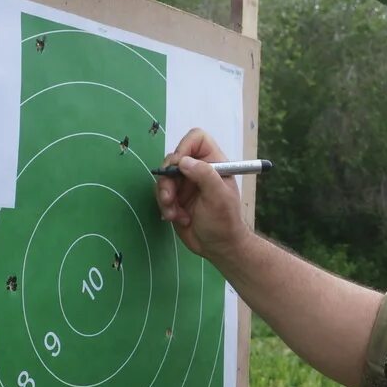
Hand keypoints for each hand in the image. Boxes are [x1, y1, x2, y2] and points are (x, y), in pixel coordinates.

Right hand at [154, 128, 247, 259]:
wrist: (218, 248)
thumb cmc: (224, 222)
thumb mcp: (218, 197)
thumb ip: (204, 175)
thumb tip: (183, 161)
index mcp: (214, 164)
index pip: (197, 139)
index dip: (185, 147)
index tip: (180, 166)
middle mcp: (199, 170)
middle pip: (173, 159)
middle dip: (168, 178)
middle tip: (170, 197)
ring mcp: (186, 184)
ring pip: (164, 178)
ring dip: (165, 195)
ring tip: (174, 213)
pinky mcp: (176, 198)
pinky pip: (161, 194)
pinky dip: (165, 206)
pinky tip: (177, 218)